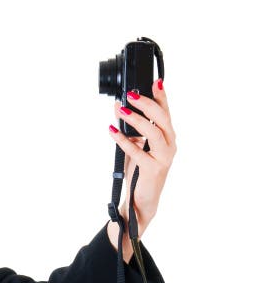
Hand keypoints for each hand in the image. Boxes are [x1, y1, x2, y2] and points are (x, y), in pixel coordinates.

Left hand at [108, 78, 176, 234]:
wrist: (141, 201)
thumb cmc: (138, 172)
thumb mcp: (134, 146)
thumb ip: (128, 128)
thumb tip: (117, 106)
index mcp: (168, 137)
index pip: (166, 112)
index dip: (162, 96)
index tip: (155, 81)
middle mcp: (170, 145)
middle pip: (162, 119)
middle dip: (147, 104)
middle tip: (131, 94)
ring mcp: (163, 157)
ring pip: (153, 133)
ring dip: (136, 119)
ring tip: (120, 110)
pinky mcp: (152, 169)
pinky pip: (137, 151)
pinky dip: (123, 140)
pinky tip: (112, 131)